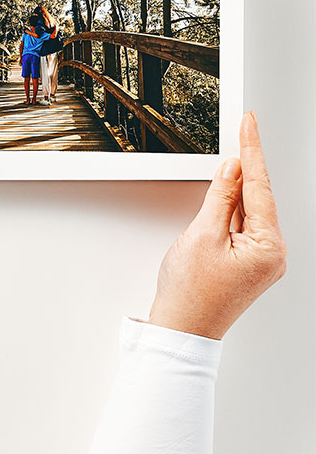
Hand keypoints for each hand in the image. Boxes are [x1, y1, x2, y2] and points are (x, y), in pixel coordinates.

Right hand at [148, 112, 285, 339]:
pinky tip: (221, 198)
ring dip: (234, 191)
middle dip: (245, 168)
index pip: (261, 186)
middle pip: (258, 198)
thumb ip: (220, 197)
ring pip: (248, 212)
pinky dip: (230, 210)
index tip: (250, 124)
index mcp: (269, 247)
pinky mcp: (248, 264)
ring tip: (223, 173)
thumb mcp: (201, 234)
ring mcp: (261, 260)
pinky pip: (241, 226)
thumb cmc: (190, 294)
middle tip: (242, 132)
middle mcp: (272, 254)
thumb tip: (232, 170)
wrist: (182, 329)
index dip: (252, 150)